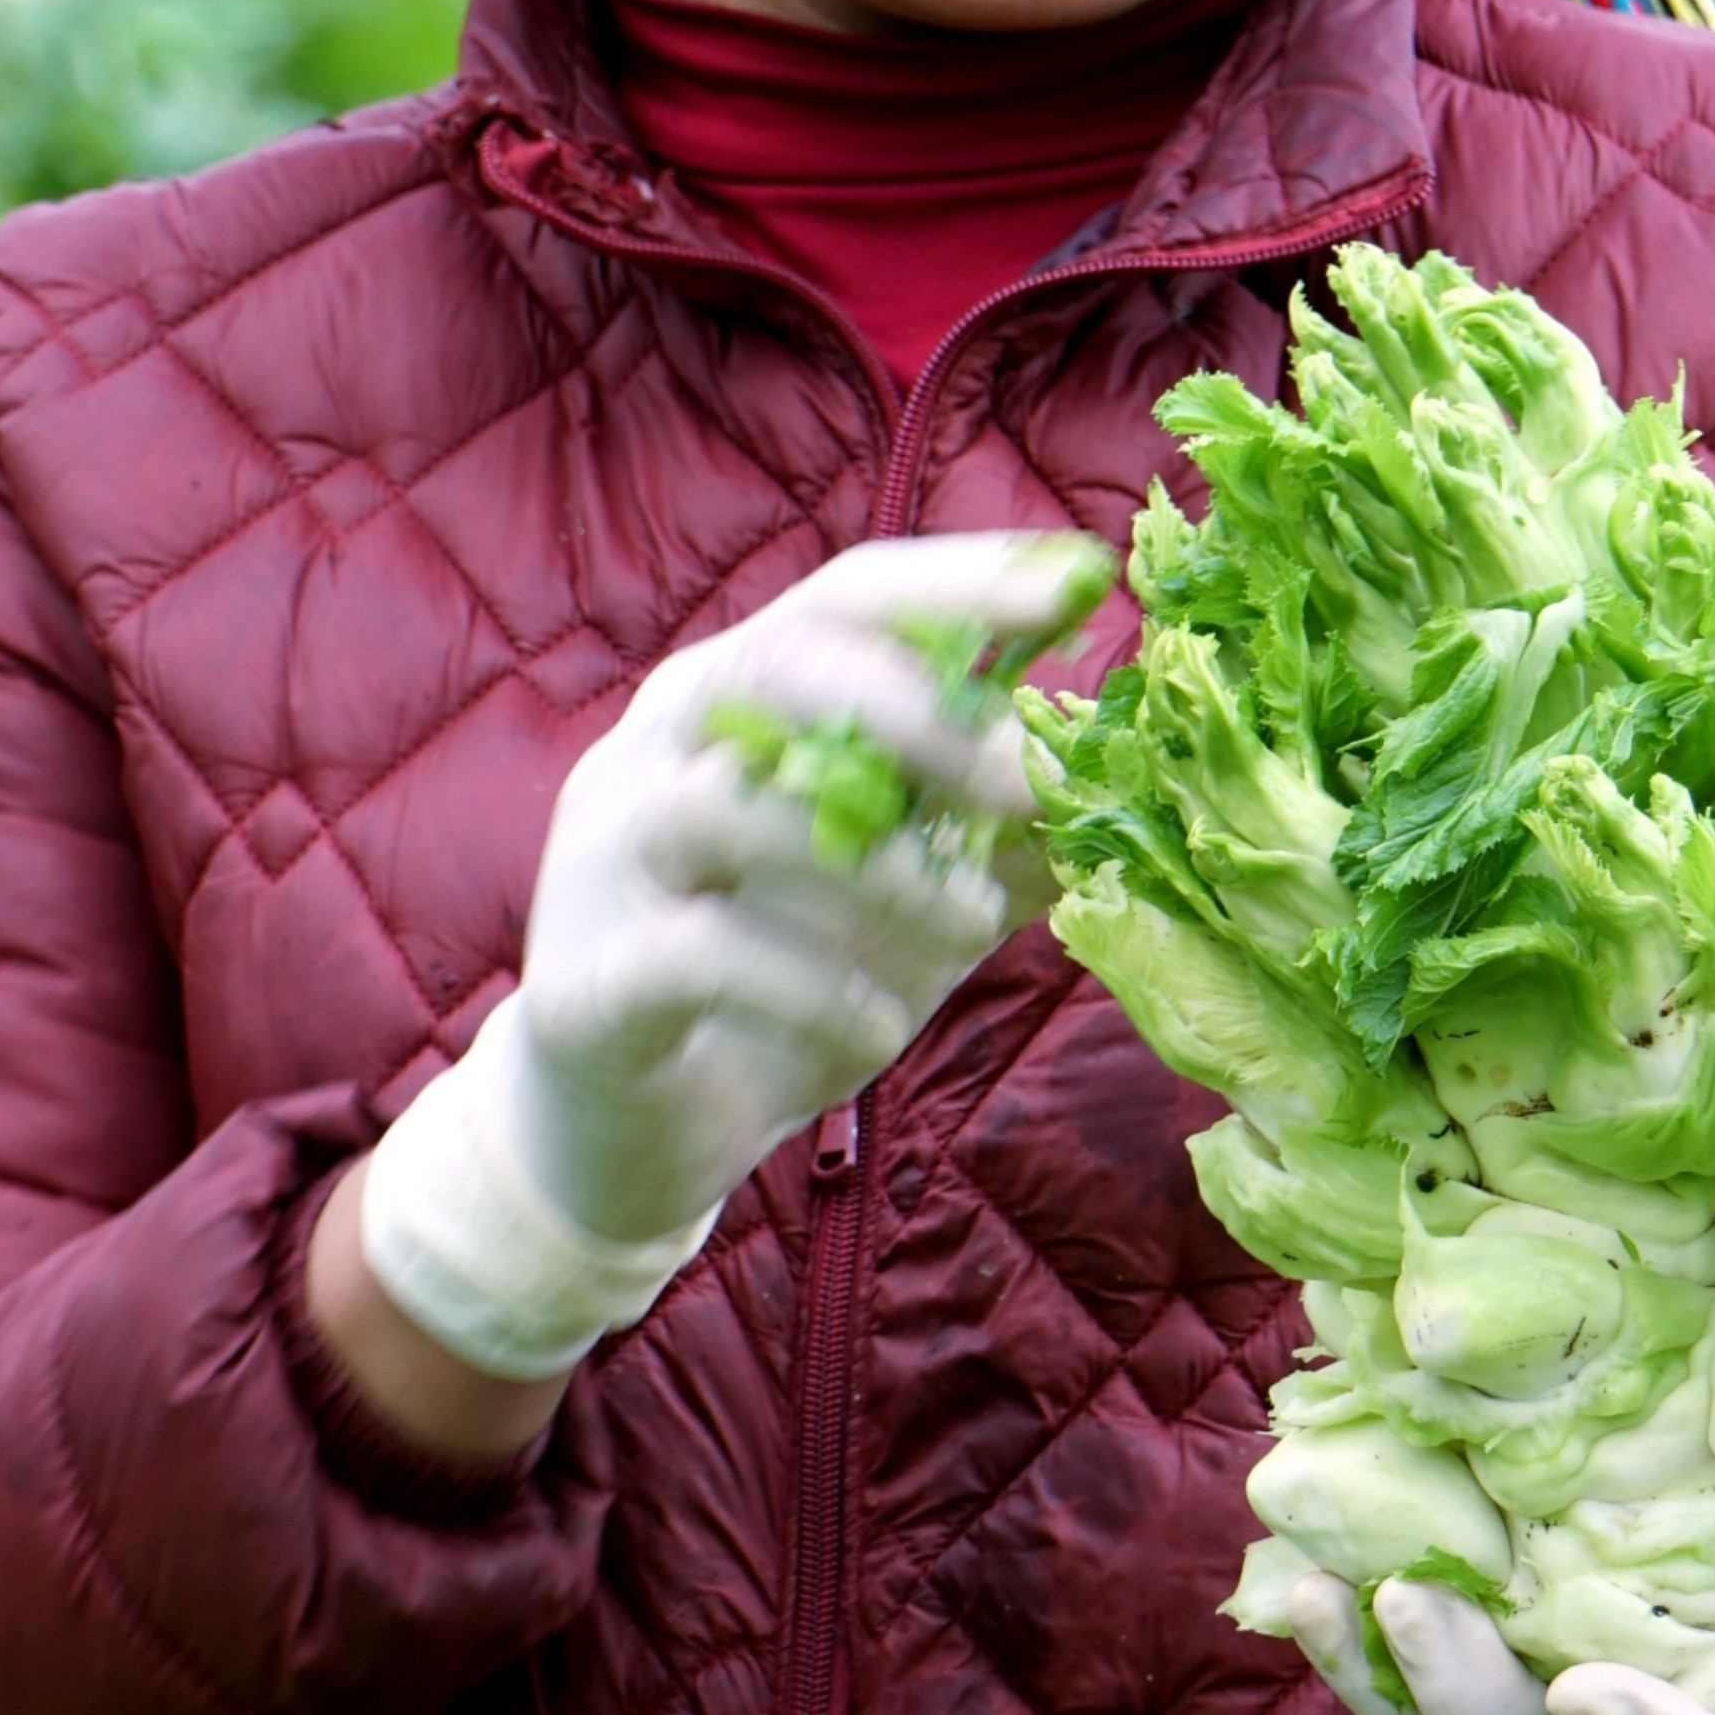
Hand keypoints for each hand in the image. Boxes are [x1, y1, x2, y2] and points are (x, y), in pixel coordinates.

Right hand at [356, 531, 1104, 1384]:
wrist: (632, 1133)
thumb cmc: (781, 979)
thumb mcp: (909, 894)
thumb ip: (995, 831)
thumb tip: (1123, 777)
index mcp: (736, 694)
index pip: (849, 597)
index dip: (964, 582)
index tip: (1079, 584)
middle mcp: (657, 746)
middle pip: (779, 668)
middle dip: (919, 716)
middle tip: (1026, 787)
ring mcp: (608, 856)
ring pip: (733, 804)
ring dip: (880, 865)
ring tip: (975, 923)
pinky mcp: (592, 979)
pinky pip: (703, 954)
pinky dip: (810, 986)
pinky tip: (879, 1022)